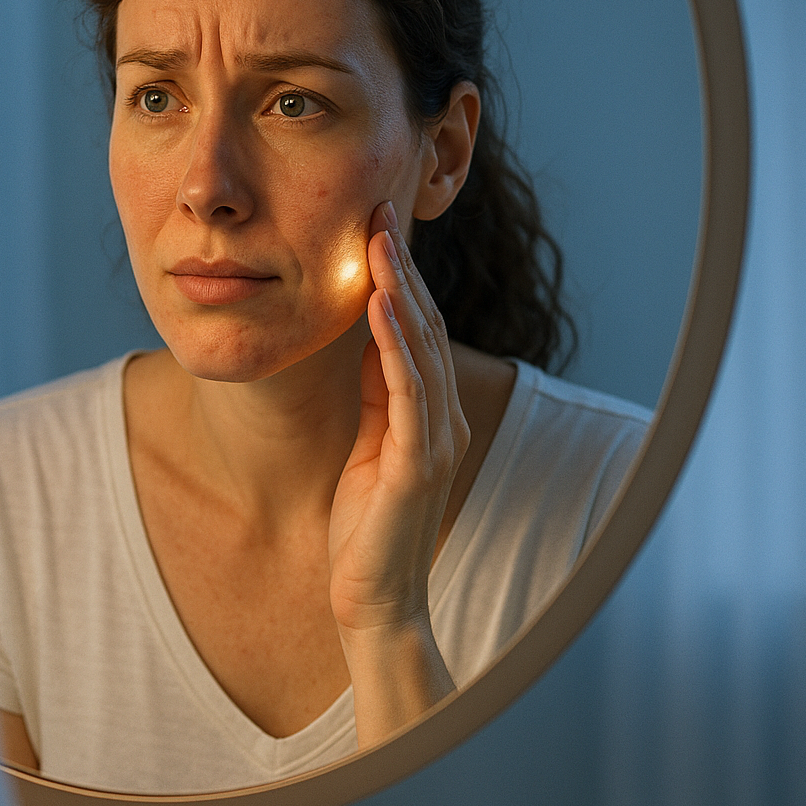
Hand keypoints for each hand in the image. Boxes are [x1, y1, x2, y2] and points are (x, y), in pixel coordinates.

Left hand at [328, 201, 466, 738]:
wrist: (371, 598)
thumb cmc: (363, 524)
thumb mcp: (367, 441)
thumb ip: (373, 391)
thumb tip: (366, 334)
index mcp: (428, 411)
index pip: (415, 326)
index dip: (397, 274)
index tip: (374, 223)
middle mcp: (442, 416)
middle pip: (423, 323)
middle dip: (399, 265)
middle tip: (379, 207)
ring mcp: (436, 439)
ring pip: (419, 347)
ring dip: (398, 290)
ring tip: (377, 240)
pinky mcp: (420, 463)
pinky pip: (408, 390)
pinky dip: (396, 344)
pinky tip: (381, 305)